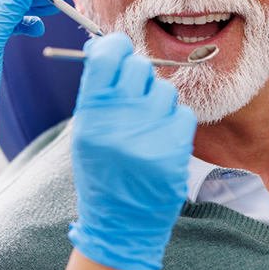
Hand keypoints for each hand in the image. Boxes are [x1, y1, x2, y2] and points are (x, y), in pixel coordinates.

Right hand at [68, 33, 196, 269]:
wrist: (120, 223)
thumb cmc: (101, 171)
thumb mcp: (85, 132)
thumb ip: (96, 91)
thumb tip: (106, 47)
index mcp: (90, 114)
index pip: (107, 56)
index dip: (114, 46)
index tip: (118, 49)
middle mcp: (118, 121)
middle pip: (138, 67)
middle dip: (138, 76)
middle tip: (133, 95)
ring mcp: (149, 135)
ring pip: (164, 89)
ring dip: (158, 102)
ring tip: (146, 127)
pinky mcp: (175, 150)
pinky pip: (183, 113)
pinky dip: (174, 123)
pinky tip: (161, 141)